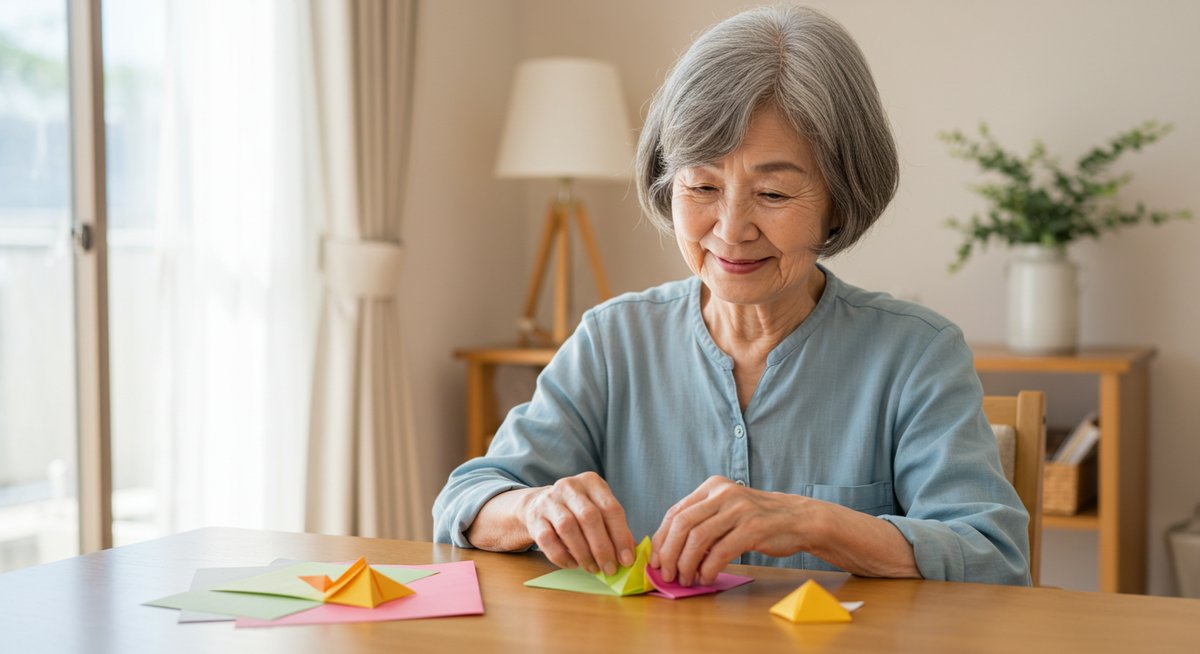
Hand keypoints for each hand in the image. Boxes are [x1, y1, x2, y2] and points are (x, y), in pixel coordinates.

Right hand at [519, 471, 636, 574]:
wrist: (538, 505)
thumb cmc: (577, 511)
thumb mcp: (598, 510)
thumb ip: (614, 528)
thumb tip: (631, 556)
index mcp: (591, 482)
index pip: (611, 508)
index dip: (621, 536)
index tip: (627, 560)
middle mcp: (569, 486)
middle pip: (589, 517)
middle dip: (602, 547)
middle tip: (610, 569)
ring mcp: (549, 501)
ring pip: (568, 528)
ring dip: (583, 553)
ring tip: (593, 569)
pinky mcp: (535, 518)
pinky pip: (548, 540)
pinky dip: (563, 556)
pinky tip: (574, 565)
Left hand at [650, 476, 808, 585]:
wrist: (796, 519)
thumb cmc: (756, 519)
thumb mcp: (726, 510)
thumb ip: (702, 521)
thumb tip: (669, 550)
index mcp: (712, 486)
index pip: (676, 512)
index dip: (661, 538)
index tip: (655, 560)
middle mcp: (723, 493)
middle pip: (683, 524)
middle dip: (669, 553)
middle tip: (666, 574)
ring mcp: (739, 509)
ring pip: (699, 538)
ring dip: (687, 564)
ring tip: (686, 579)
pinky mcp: (753, 528)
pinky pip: (721, 551)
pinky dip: (708, 568)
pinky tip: (705, 578)